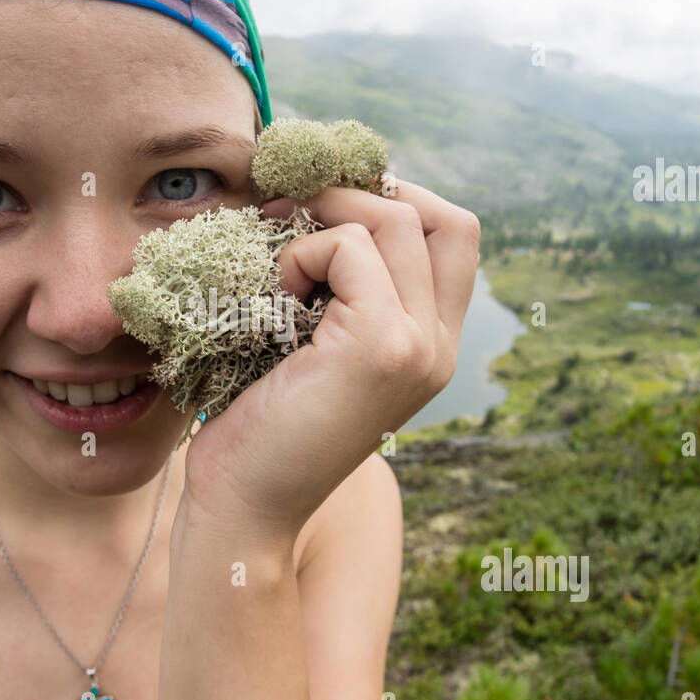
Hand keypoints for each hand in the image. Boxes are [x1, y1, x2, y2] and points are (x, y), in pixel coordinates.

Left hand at [179, 180, 480, 540]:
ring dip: (325, 221)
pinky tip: (275, 298)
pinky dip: (304, 253)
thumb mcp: (313, 343)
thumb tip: (316, 196)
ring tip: (280, 269)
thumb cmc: (260, 423)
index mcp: (432, 344)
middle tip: (292, 209)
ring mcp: (419, 346)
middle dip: (364, 193)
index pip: (454, 235)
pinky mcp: (380, 346)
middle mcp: (440, 346)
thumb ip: (340, 289)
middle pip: (442, 216)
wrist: (245, 506)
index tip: (325, 208)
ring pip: (396, 220)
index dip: (398, 200)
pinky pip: (350, 249)